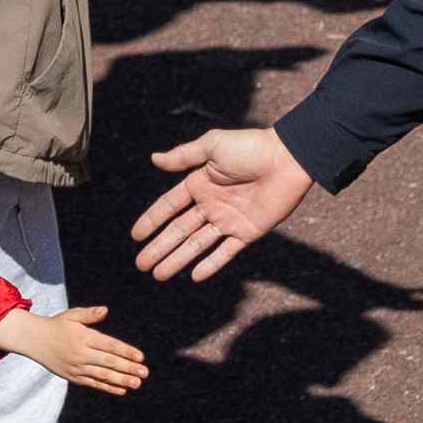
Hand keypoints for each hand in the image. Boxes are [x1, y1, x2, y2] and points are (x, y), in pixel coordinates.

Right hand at [0, 300, 147, 392]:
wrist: (33, 340)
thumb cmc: (57, 325)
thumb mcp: (71, 315)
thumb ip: (89, 314)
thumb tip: (105, 310)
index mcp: (83, 337)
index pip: (109, 345)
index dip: (126, 352)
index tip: (141, 357)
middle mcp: (81, 354)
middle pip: (109, 362)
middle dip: (128, 368)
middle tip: (145, 373)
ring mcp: (76, 367)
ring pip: (102, 375)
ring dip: (121, 380)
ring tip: (137, 384)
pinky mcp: (73, 376)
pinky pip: (93, 383)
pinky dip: (107, 387)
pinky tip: (121, 390)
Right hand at [133, 125, 312, 280]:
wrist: (287, 160)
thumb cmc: (250, 147)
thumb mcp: (213, 146)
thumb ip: (183, 156)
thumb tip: (153, 159)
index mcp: (199, 183)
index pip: (169, 206)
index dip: (152, 220)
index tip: (135, 236)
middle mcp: (211, 204)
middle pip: (178, 231)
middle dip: (159, 247)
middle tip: (141, 265)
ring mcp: (228, 220)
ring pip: (196, 245)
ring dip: (177, 259)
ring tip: (159, 275)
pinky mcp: (247, 232)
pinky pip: (225, 252)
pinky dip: (211, 264)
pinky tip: (194, 276)